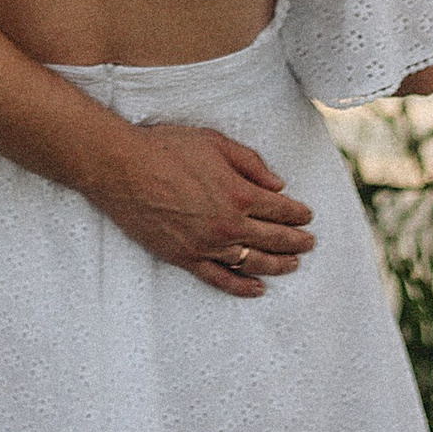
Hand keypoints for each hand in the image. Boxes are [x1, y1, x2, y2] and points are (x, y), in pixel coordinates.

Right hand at [88, 122, 313, 296]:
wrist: (123, 168)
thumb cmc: (167, 148)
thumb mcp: (215, 142)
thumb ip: (251, 163)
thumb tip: (278, 184)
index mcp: (239, 193)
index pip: (280, 209)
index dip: (298, 214)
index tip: (307, 216)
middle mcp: (228, 224)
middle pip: (273, 238)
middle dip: (296, 241)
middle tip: (309, 243)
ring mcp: (207, 245)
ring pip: (253, 262)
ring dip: (278, 265)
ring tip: (293, 264)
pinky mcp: (185, 258)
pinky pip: (221, 279)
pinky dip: (242, 287)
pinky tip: (258, 289)